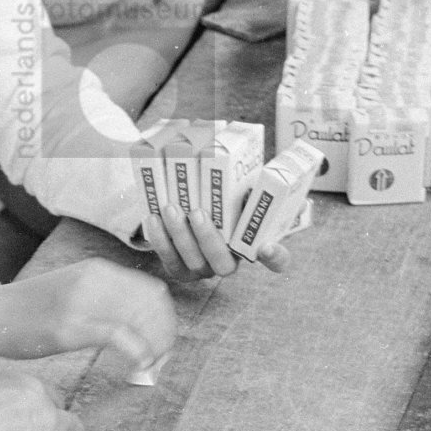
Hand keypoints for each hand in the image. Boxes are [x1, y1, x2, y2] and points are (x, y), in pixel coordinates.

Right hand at [0, 256, 176, 376]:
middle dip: (166, 335)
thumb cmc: (30, 310)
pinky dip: (138, 353)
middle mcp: (96, 279)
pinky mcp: (72, 326)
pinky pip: (121, 336)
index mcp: (98, 270)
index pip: (153, 290)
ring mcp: (84, 301)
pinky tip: (138, 367)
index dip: (166, 318)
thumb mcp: (73, 291)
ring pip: (142, 320)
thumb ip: (104, 300)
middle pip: (154, 305)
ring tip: (150, 367)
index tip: (163, 343)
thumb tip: (138, 322)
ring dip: (156, 347)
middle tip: (161, 360)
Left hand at [137, 177, 268, 281]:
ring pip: (193, 263)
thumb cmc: (225, 196)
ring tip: (170, 208)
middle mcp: (231, 262)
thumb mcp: (243, 188)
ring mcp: (205, 270)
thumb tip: (255, 159)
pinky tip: (153, 218)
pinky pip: (170, 262)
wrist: (190, 205)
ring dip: (180, 236)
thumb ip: (254, 184)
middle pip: (224, 265)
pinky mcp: (181, 271)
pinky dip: (160, 240)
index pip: (278, 260)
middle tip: (198, 212)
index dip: (276, 257)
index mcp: (254, 244)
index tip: (267, 246)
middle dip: (209, 239)